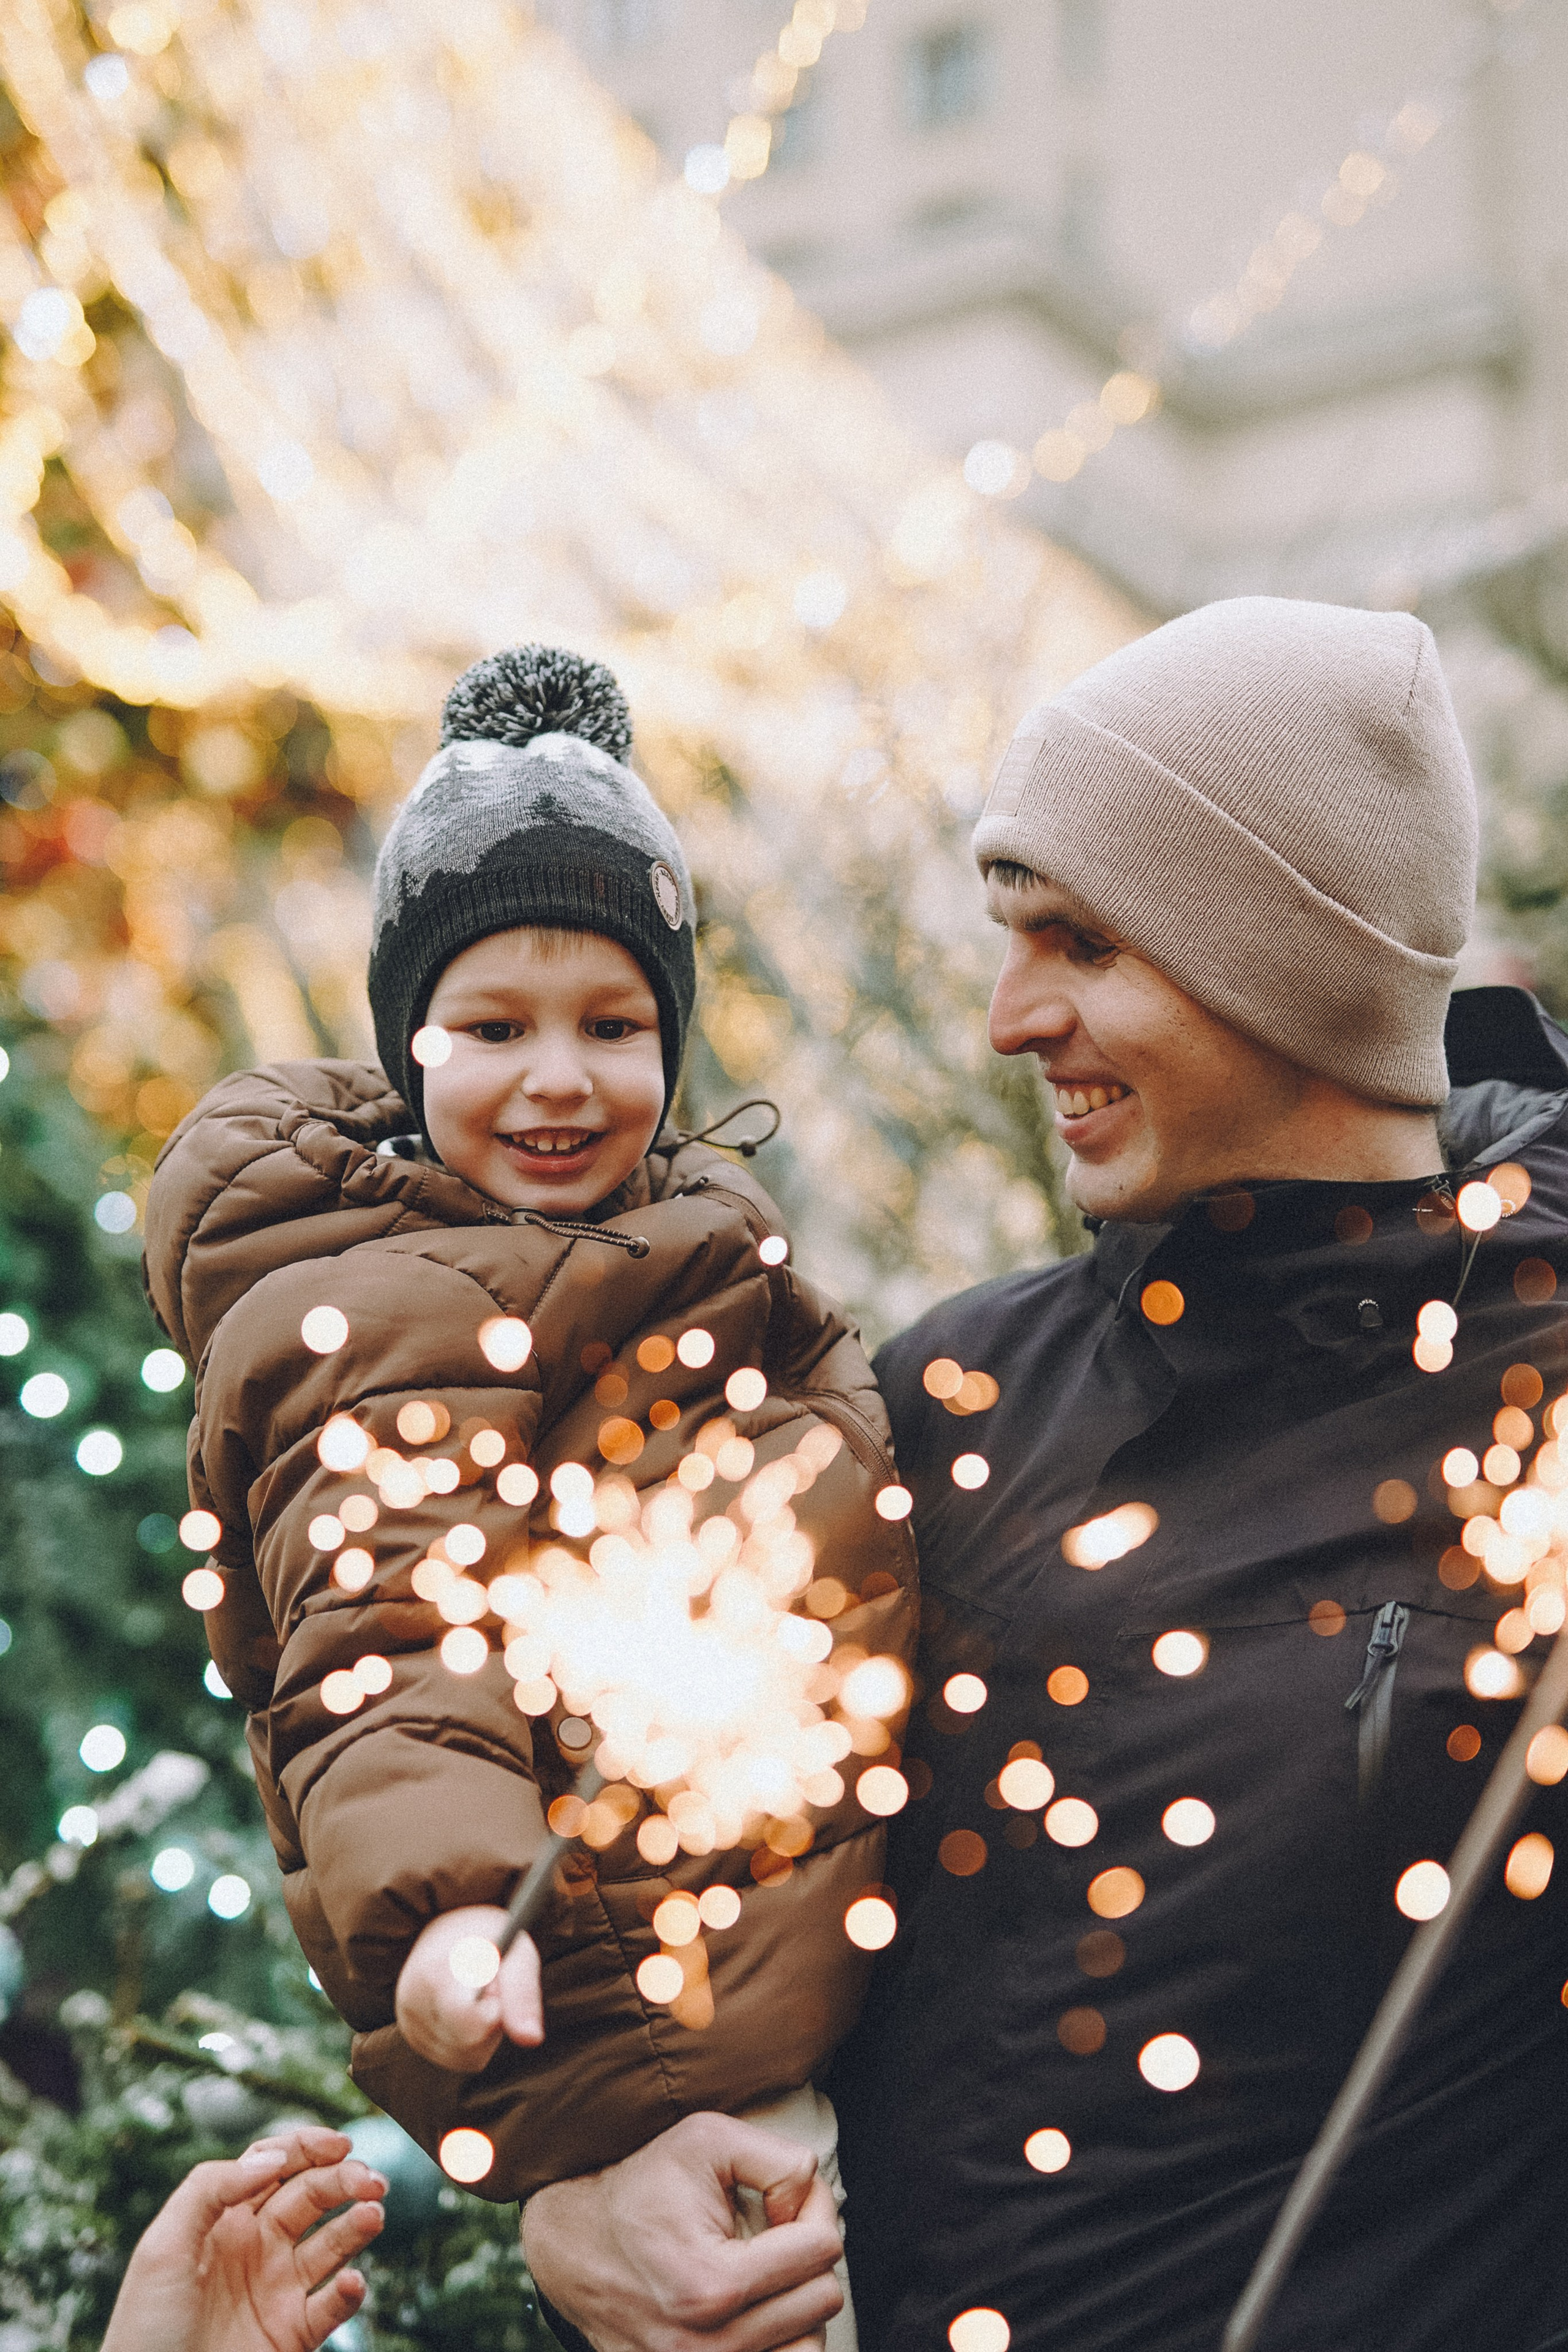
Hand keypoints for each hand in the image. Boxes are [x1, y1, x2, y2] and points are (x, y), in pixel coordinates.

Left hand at [100, 2123, 385, 2351]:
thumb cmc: (144, 2328)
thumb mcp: (162, 2247)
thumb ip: (211, 2188)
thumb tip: (272, 2156)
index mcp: (224, 2220)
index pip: (274, 2165)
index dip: (308, 2148)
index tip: (340, 2144)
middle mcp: (256, 2247)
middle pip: (311, 2196)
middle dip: (345, 2180)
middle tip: (372, 2181)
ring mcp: (278, 2289)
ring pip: (331, 2244)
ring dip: (357, 2225)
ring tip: (374, 2215)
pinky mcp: (293, 2333)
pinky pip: (332, 2306)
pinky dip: (350, 2293)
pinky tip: (353, 2282)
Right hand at [394, 1904, 543, 2071]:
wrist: (451, 1931)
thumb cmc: (490, 1936)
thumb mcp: (515, 1949)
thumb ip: (522, 1992)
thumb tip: (532, 2040)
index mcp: (433, 1971)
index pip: (467, 2021)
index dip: (494, 2009)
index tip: (496, 1984)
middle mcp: (411, 2002)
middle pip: (469, 2044)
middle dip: (492, 2021)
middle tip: (490, 1986)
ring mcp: (409, 2023)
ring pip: (466, 2057)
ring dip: (486, 2035)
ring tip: (480, 1996)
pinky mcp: (415, 2039)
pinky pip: (459, 2060)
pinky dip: (475, 2044)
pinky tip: (472, 2012)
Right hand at [522, 2112, 844, 2351]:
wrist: (574, 2245)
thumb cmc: (642, 2188)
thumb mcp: (706, 2141)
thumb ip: (779, 2160)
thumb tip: (813, 2199)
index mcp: (713, 2285)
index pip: (821, 2251)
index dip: (816, 2207)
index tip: (787, 2196)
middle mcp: (708, 2345)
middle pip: (821, 2300)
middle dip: (809, 2254)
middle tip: (776, 2229)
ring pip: (808, 2347)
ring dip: (798, 2302)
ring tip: (766, 2269)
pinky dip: (778, 2336)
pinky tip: (756, 2304)